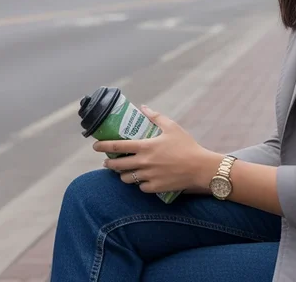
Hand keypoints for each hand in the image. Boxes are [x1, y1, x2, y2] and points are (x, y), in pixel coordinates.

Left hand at [94, 105, 219, 194]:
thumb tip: (143, 107)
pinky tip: (141, 180)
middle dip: (108, 163)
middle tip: (107, 161)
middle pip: (116, 165)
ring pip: (126, 178)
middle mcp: (144, 162)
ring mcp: (148, 176)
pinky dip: (139, 184)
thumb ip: (155, 117)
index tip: (95, 146)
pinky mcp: (155, 187)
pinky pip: (140, 187)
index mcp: (145, 146)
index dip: (103, 145)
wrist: (200, 168)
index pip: (117, 146)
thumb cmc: (187, 145)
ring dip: (122, 174)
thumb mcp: (172, 127)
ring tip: (123, 171)